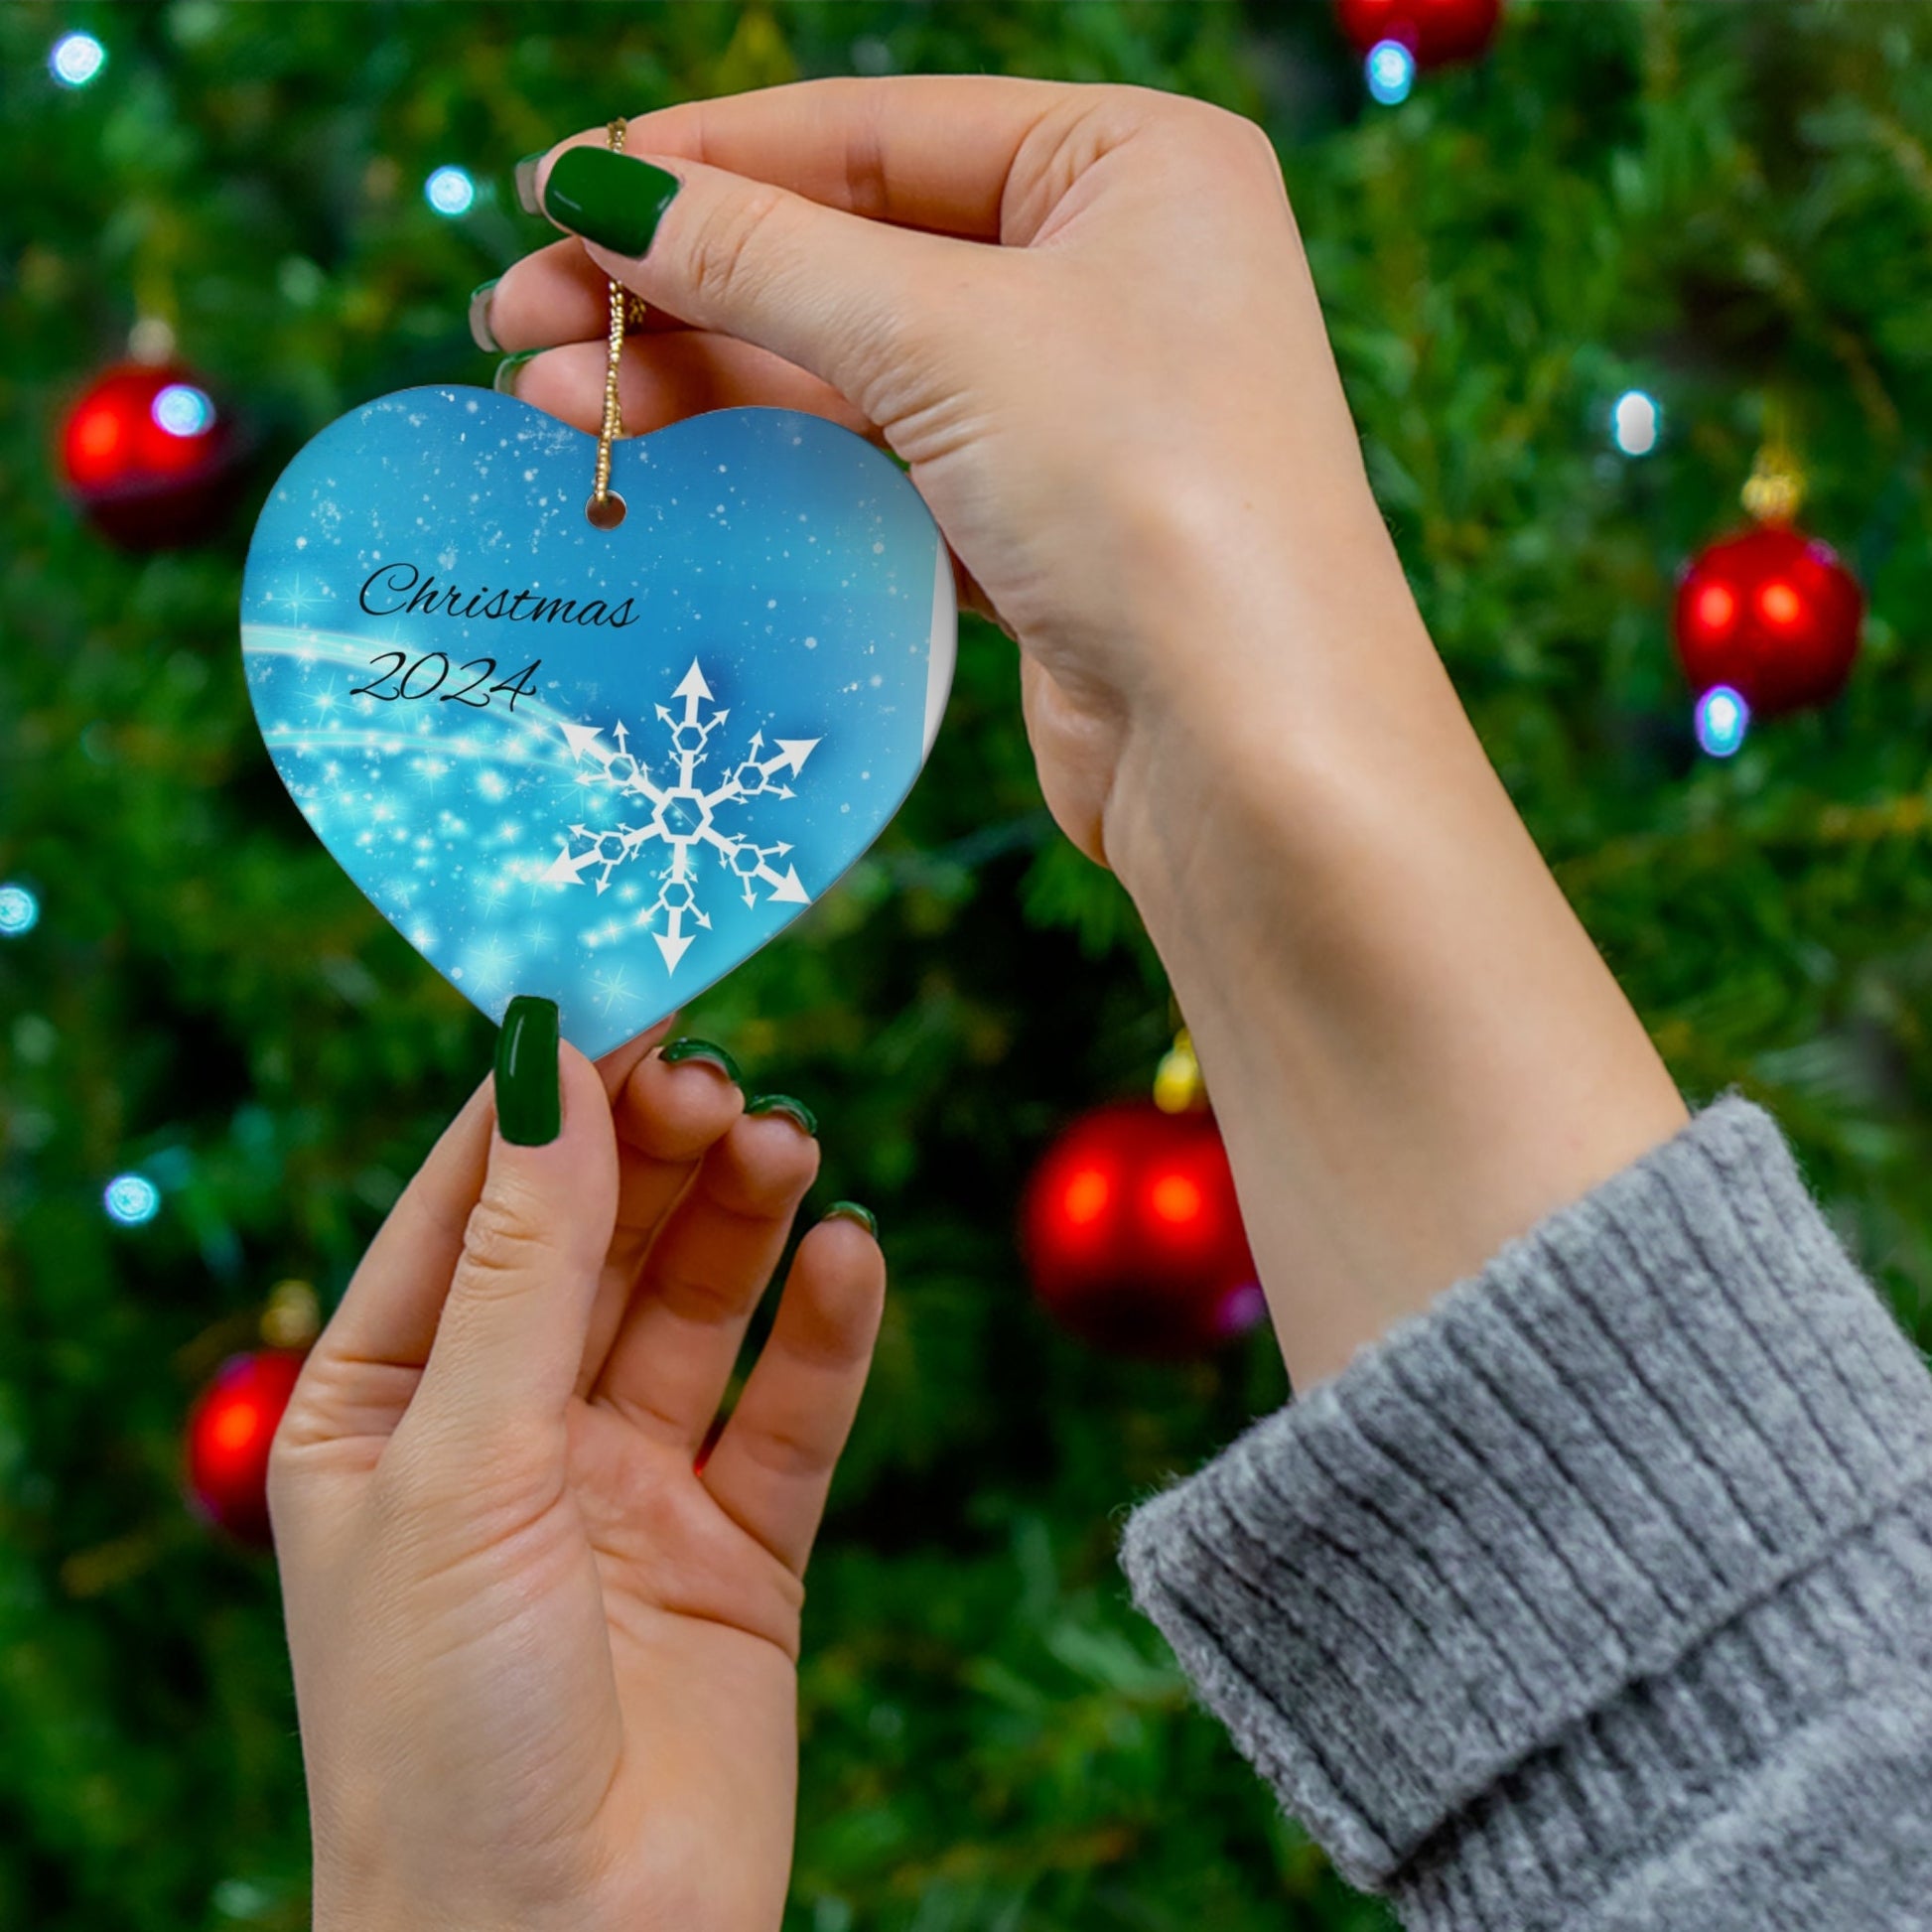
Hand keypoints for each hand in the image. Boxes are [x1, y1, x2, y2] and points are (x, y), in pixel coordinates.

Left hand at [269, 1023, 883, 1931]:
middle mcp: (507, 1433)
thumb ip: (522, 1263)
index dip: (546, 1096)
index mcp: (386, 1406)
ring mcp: (627, 1488)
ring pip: (696, 1307)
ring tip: (787, 1146)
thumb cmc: (444, 1729)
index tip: (626, 989)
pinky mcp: (738, 1550)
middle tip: (721, 1081)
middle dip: (655, 1153)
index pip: (470, 1203)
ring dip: (742, 1219)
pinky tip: (849, 1258)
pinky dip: (825, 1330)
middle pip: (597, 1240)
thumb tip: (550, 1065)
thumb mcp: (463, 1465)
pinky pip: (789, 1411)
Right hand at [484, 78, 1684, 1386]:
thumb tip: (595, 190)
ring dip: (705, 378)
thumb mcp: (943, 339)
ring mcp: (1078, 407)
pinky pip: (881, 463)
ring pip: (854, 366)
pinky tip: (664, 461)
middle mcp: (1113, 272)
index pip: (875, 130)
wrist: (1254, 749)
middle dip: (681, 285)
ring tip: (553, 398)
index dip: (704, 159)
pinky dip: (775, 461)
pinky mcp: (1041, 526)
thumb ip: (761, 257)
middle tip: (518, 318)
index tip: (555, 193)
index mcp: (1132, 165)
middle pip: (851, 249)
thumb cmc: (1149, 494)